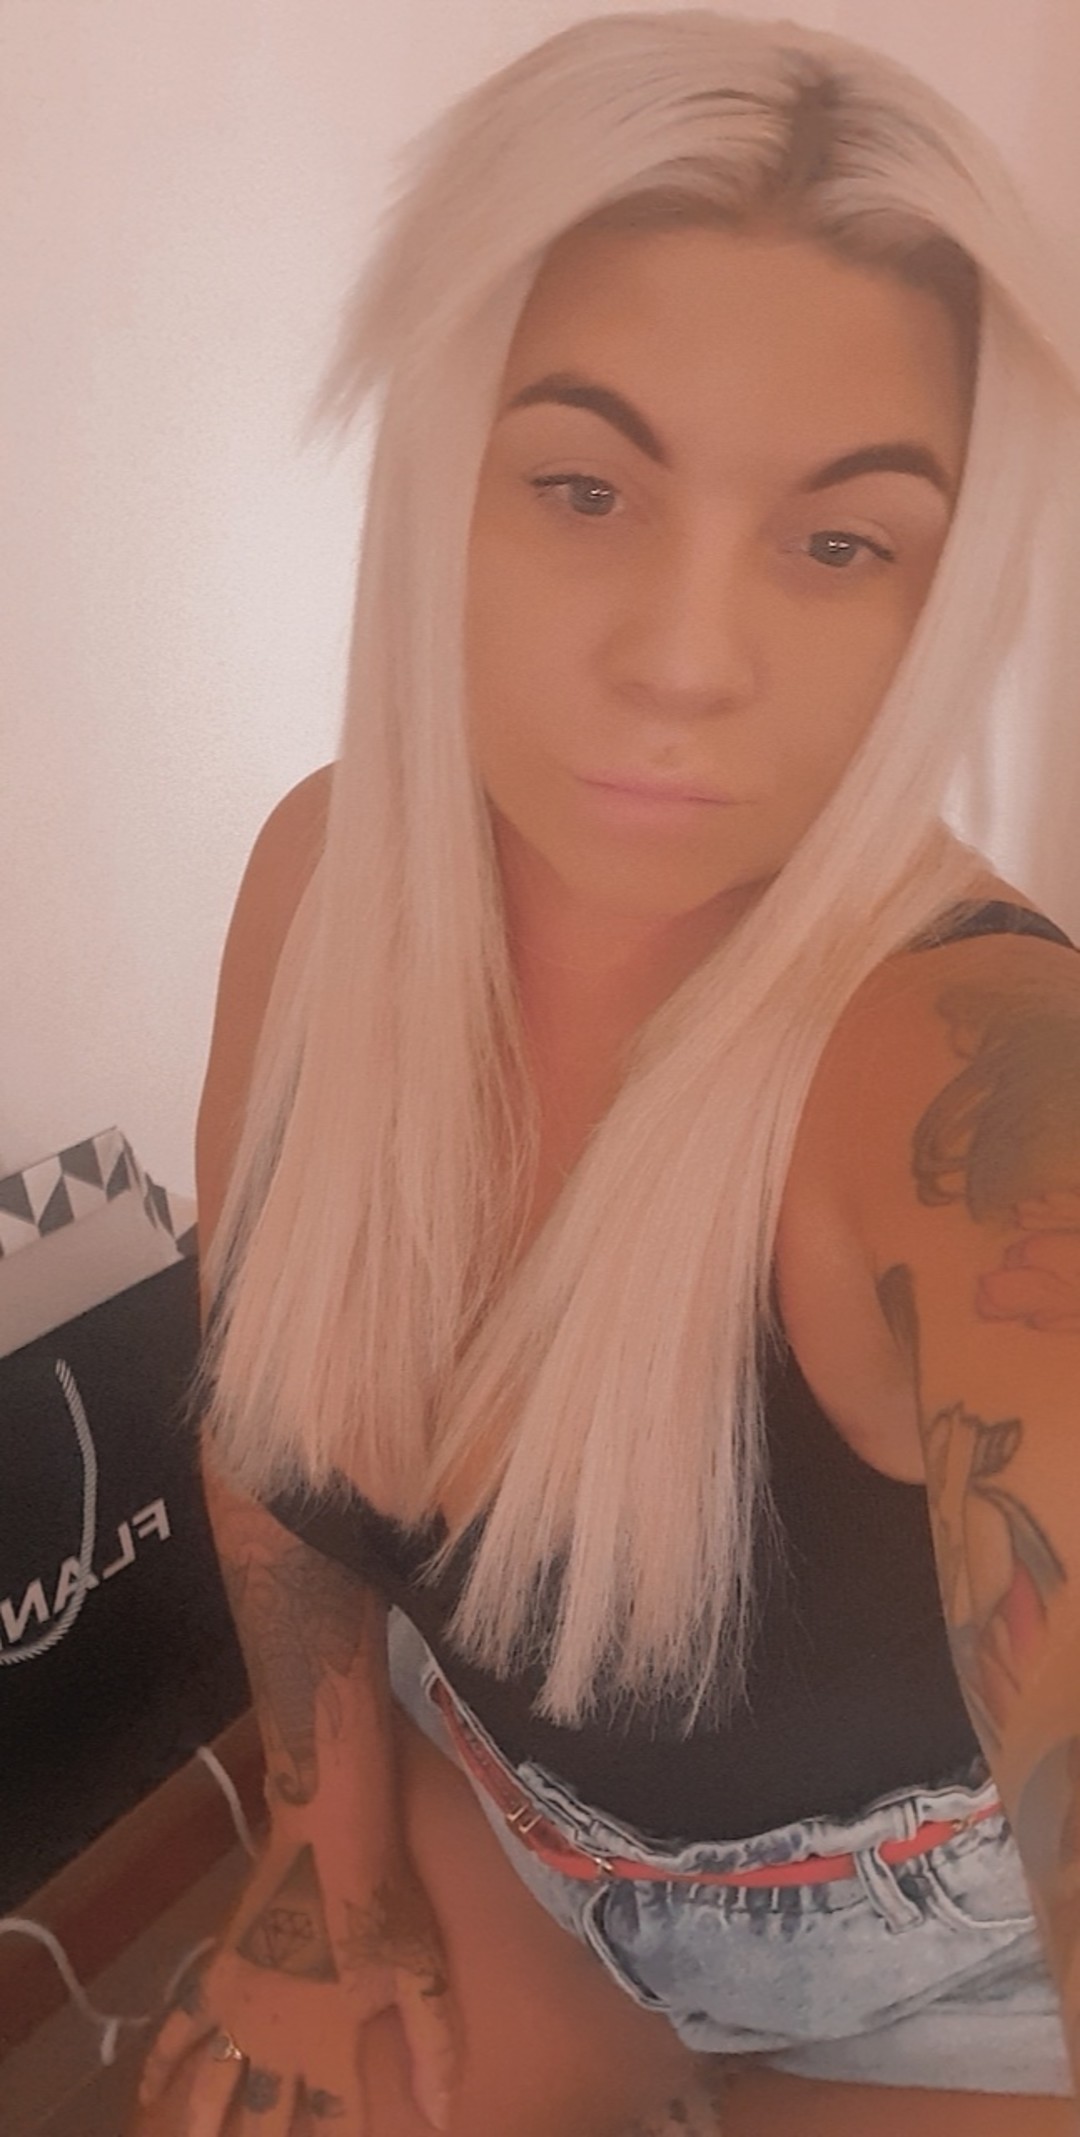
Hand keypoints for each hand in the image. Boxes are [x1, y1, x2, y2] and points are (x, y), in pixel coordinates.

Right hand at [135, 1823, 460, 2130]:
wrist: (329, 1839)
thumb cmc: (382, 1904)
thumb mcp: (421, 1974)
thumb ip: (433, 2049)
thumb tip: (442, 2115)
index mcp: (331, 2047)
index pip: (335, 2119)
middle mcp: (278, 2044)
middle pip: (264, 2117)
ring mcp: (239, 2012)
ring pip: (212, 2088)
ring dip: (200, 2127)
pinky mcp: (216, 1977)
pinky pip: (179, 2029)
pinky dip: (159, 2063)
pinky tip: (147, 2091)